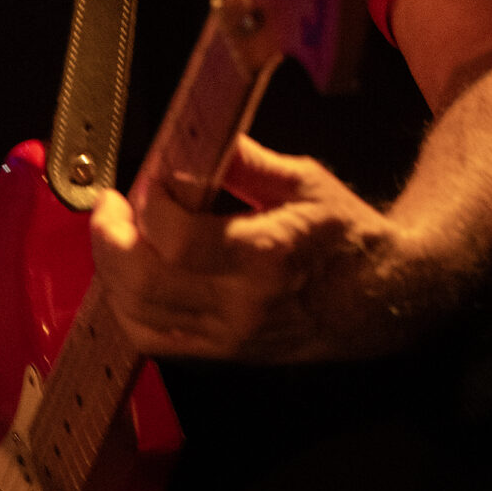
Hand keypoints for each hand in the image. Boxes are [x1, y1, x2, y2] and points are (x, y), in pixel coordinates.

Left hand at [89, 134, 418, 362]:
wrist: (381, 298)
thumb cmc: (347, 237)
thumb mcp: (307, 183)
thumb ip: (246, 162)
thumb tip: (199, 137)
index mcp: (266, 255)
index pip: (177, 238)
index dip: (149, 204)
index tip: (151, 178)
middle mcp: (242, 303)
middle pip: (144, 283)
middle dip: (111, 240)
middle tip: (110, 207)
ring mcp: (229, 335)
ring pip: (139, 314)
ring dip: (113, 271)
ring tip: (117, 235)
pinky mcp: (222, 352)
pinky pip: (154, 339)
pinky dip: (126, 308)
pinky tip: (127, 276)